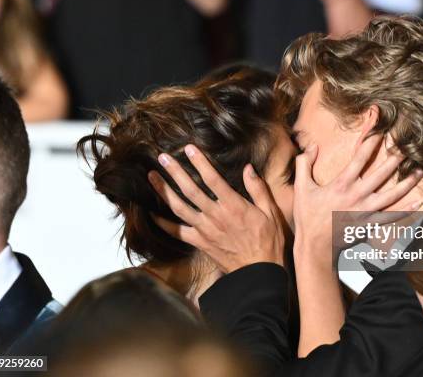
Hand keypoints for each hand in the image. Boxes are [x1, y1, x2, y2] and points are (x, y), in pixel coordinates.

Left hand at [148, 145, 284, 272]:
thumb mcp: (271, 213)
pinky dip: (162, 223)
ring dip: (164, 191)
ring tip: (152, 177)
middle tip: (162, 157)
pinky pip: (177, 232)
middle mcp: (215, 216)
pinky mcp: (200, 243)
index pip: (213, 179)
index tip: (189, 149)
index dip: (200, 162)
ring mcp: (205, 230)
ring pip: (179, 207)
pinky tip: (151, 213)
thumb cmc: (268, 242)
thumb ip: (258, 189)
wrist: (258, 273)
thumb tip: (248, 168)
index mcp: (234, 206)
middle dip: (175, 172)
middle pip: (190, 190)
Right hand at [293, 134, 422, 265]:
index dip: (370, 143)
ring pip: (391, 195)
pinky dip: (405, 210)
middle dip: (395, 160)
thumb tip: (311, 145)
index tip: (380, 132)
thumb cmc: (307, 216)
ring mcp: (365, 212)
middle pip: (381, 174)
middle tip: (408, 148)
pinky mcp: (369, 225)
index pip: (359, 159)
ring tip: (420, 171)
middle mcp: (356, 196)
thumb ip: (304, 164)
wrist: (315, 246)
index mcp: (341, 184)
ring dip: (407, 183)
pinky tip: (418, 202)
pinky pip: (391, 217)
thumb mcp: (301, 187)